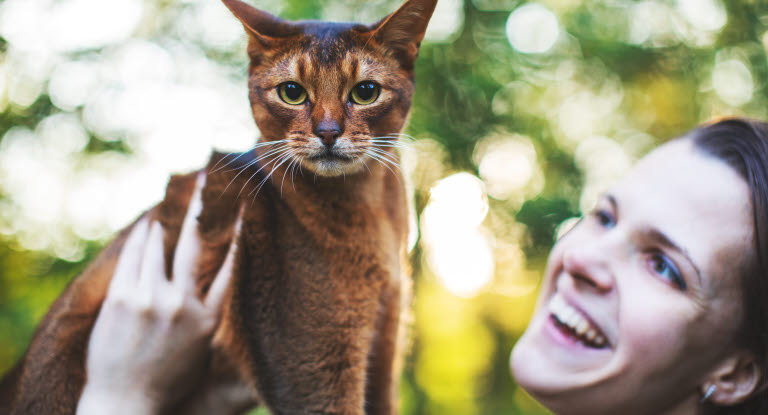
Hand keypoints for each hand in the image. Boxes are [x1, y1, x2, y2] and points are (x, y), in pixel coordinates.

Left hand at [77, 175, 239, 413]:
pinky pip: (135, 256)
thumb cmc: (169, 378)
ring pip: (161, 245)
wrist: (125, 403)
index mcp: (208, 320)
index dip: (240, 234)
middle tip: (211, 178)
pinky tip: (149, 225)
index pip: (231, 267)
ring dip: (168, 221)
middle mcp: (181, 306)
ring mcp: (149, 300)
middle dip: (204, 208)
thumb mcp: (202, 349)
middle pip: (197, 245)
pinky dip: (143, 237)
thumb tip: (228, 281)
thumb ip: (213, 314)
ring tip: (176, 199)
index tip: (248, 208)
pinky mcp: (121, 299)